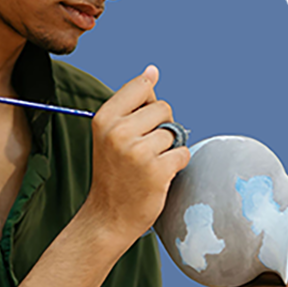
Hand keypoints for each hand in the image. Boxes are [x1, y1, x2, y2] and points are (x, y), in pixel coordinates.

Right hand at [79, 65, 190, 253]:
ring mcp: (137, 151)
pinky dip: (176, 164)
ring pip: (174, 132)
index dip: (148, 104)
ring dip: (168, 149)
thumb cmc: (115, 171)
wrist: (109, 215)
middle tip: (142, 150)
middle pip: (163, 108)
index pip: (141, 86)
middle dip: (161, 127)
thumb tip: (152, 70)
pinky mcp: (156, 170)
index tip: (140, 124)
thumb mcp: (112, 133)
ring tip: (148, 164)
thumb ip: (133, 103)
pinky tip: (158, 175)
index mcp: (105, 118)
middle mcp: (118, 132)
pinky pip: (183, 152)